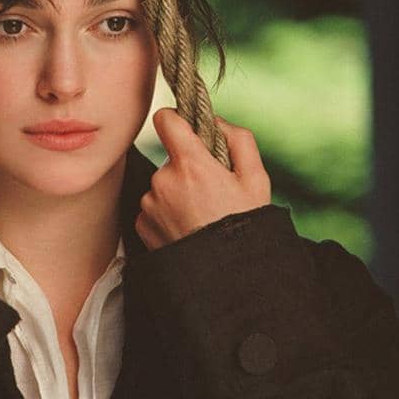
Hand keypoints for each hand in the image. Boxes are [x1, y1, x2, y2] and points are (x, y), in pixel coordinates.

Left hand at [135, 108, 271, 250]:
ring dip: (177, 194)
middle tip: (212, 193)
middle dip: (188, 169)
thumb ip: (239, 140)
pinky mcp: (141, 224)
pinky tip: (187, 229)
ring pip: (162, 185)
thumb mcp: (256, 180)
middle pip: (171, 159)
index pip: (166, 120)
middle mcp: (163, 181)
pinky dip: (167, 214)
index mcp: (191, 164)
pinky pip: (153, 208)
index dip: (176, 120)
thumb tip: (216, 121)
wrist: (227, 278)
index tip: (185, 128)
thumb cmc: (245, 227)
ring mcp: (149, 204)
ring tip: (201, 217)